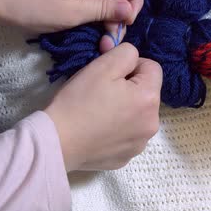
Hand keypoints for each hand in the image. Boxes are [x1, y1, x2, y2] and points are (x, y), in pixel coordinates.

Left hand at [0, 0, 142, 48]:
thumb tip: (130, 9)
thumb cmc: (31, 6)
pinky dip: (92, 13)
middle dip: (119, 14)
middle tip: (108, 41)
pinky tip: (85, 29)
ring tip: (98, 40)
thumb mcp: (71, 13)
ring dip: (105, 17)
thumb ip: (103, 9)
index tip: (123, 26)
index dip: (134, 2)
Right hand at [44, 43, 162, 171]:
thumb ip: (125, 53)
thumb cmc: (79, 102)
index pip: (152, 67)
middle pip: (146, 93)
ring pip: (138, 115)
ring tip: (98, 112)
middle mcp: (152, 123)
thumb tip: (131, 54)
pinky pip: (127, 135)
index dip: (130, 65)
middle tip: (101, 92)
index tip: (109, 74)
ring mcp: (140, 143)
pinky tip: (97, 130)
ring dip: (125, 109)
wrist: (58, 142)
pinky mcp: (126, 157)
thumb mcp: (101, 67)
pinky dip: (117, 130)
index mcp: (149, 98)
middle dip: (129, 88)